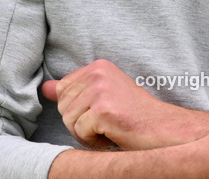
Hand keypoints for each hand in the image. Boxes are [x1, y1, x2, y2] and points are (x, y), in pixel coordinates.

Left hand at [42, 59, 208, 149]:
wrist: (163, 129)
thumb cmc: (134, 116)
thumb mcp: (101, 97)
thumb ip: (73, 91)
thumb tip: (45, 88)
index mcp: (98, 66)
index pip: (63, 90)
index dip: (78, 109)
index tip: (102, 112)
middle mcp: (98, 73)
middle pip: (63, 106)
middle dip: (80, 122)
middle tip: (107, 123)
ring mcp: (100, 90)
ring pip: (68, 120)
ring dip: (86, 133)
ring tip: (110, 128)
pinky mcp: (103, 110)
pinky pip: (80, 132)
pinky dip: (95, 141)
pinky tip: (114, 135)